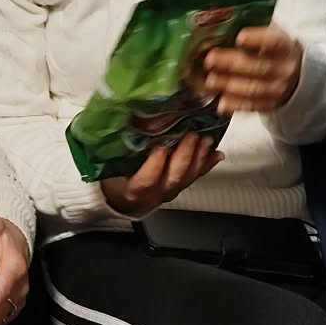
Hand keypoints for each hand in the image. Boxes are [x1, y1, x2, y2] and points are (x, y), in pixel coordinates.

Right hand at [102, 134, 222, 219]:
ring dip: (200, 157)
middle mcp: (156, 193)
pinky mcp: (180, 185)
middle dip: (185, 155)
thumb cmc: (114, 179)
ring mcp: (170, 189)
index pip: (146, 181)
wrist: (123, 200)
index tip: (160, 147)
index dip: (155, 165)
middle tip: (190, 135)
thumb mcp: (109, 168)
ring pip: (188, 176)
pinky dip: (207, 163)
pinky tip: (217, 153)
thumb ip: (114, 152)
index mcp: (134, 190)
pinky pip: (196, 175)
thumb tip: (120, 124)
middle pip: (174, 177)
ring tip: (206, 140)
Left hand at [204, 26, 302, 113]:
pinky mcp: (272, 104)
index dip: (257, 40)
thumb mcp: (274, 35)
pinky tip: (222, 103)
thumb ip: (255, 30)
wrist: (300, 76)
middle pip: (259, 67)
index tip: (240, 37)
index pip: (274, 42)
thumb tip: (222, 24)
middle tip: (210, 60)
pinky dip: (236, 105)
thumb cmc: (278, 51)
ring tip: (211, 80)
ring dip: (230, 85)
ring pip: (254, 88)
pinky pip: (253, 106)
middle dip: (232, 64)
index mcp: (286, 47)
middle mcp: (285, 69)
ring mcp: (279, 88)